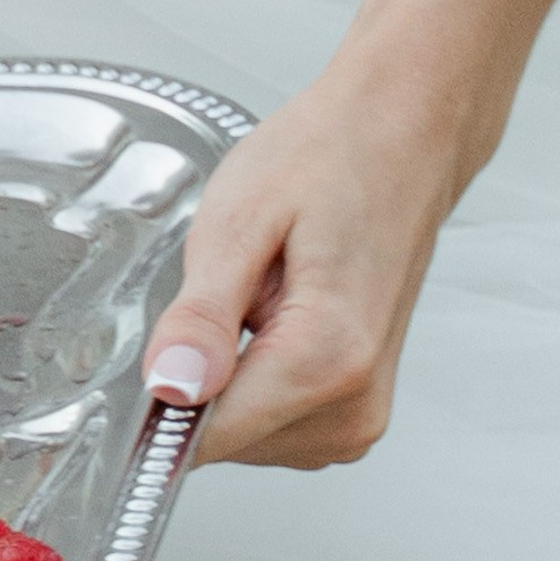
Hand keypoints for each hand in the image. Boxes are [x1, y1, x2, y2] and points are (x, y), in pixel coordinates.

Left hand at [137, 0, 559, 468]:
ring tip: (260, 291)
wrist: (415, 115)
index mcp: (325, 363)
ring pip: (244, 438)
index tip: (144, 369)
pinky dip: (253, 374)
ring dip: (229, 371)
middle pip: (220, 445)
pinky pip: (272, 424)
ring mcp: (359, 417)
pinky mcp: (358, 412)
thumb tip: (169, 393)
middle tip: (224, 295)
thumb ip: (195, 320)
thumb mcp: (236, 221)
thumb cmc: (336, 148)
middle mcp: (351, 405)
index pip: (200, 441)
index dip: (156, 409)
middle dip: (198, 377)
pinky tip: (275, 311)